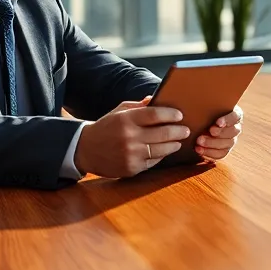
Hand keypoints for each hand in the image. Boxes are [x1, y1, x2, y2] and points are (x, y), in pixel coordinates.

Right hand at [74, 96, 189, 177]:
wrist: (84, 149)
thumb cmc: (106, 127)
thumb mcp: (119, 111)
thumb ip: (139, 106)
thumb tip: (157, 100)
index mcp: (126, 119)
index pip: (155, 114)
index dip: (170, 115)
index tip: (179, 115)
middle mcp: (129, 137)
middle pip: (163, 133)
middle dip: (179, 131)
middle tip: (186, 129)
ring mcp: (131, 154)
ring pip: (162, 150)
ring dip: (174, 145)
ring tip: (179, 141)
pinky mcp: (131, 169)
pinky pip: (153, 162)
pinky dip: (161, 156)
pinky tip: (165, 151)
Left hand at [193, 106, 244, 160]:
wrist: (199, 123)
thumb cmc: (203, 111)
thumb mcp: (207, 105)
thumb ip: (207, 103)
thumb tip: (200, 93)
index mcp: (234, 114)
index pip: (236, 116)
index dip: (228, 120)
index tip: (218, 123)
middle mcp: (235, 127)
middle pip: (232, 132)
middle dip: (219, 133)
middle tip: (206, 133)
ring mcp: (231, 140)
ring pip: (227, 144)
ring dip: (212, 144)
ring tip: (199, 141)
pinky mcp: (225, 150)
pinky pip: (221, 154)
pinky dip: (210, 153)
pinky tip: (199, 149)